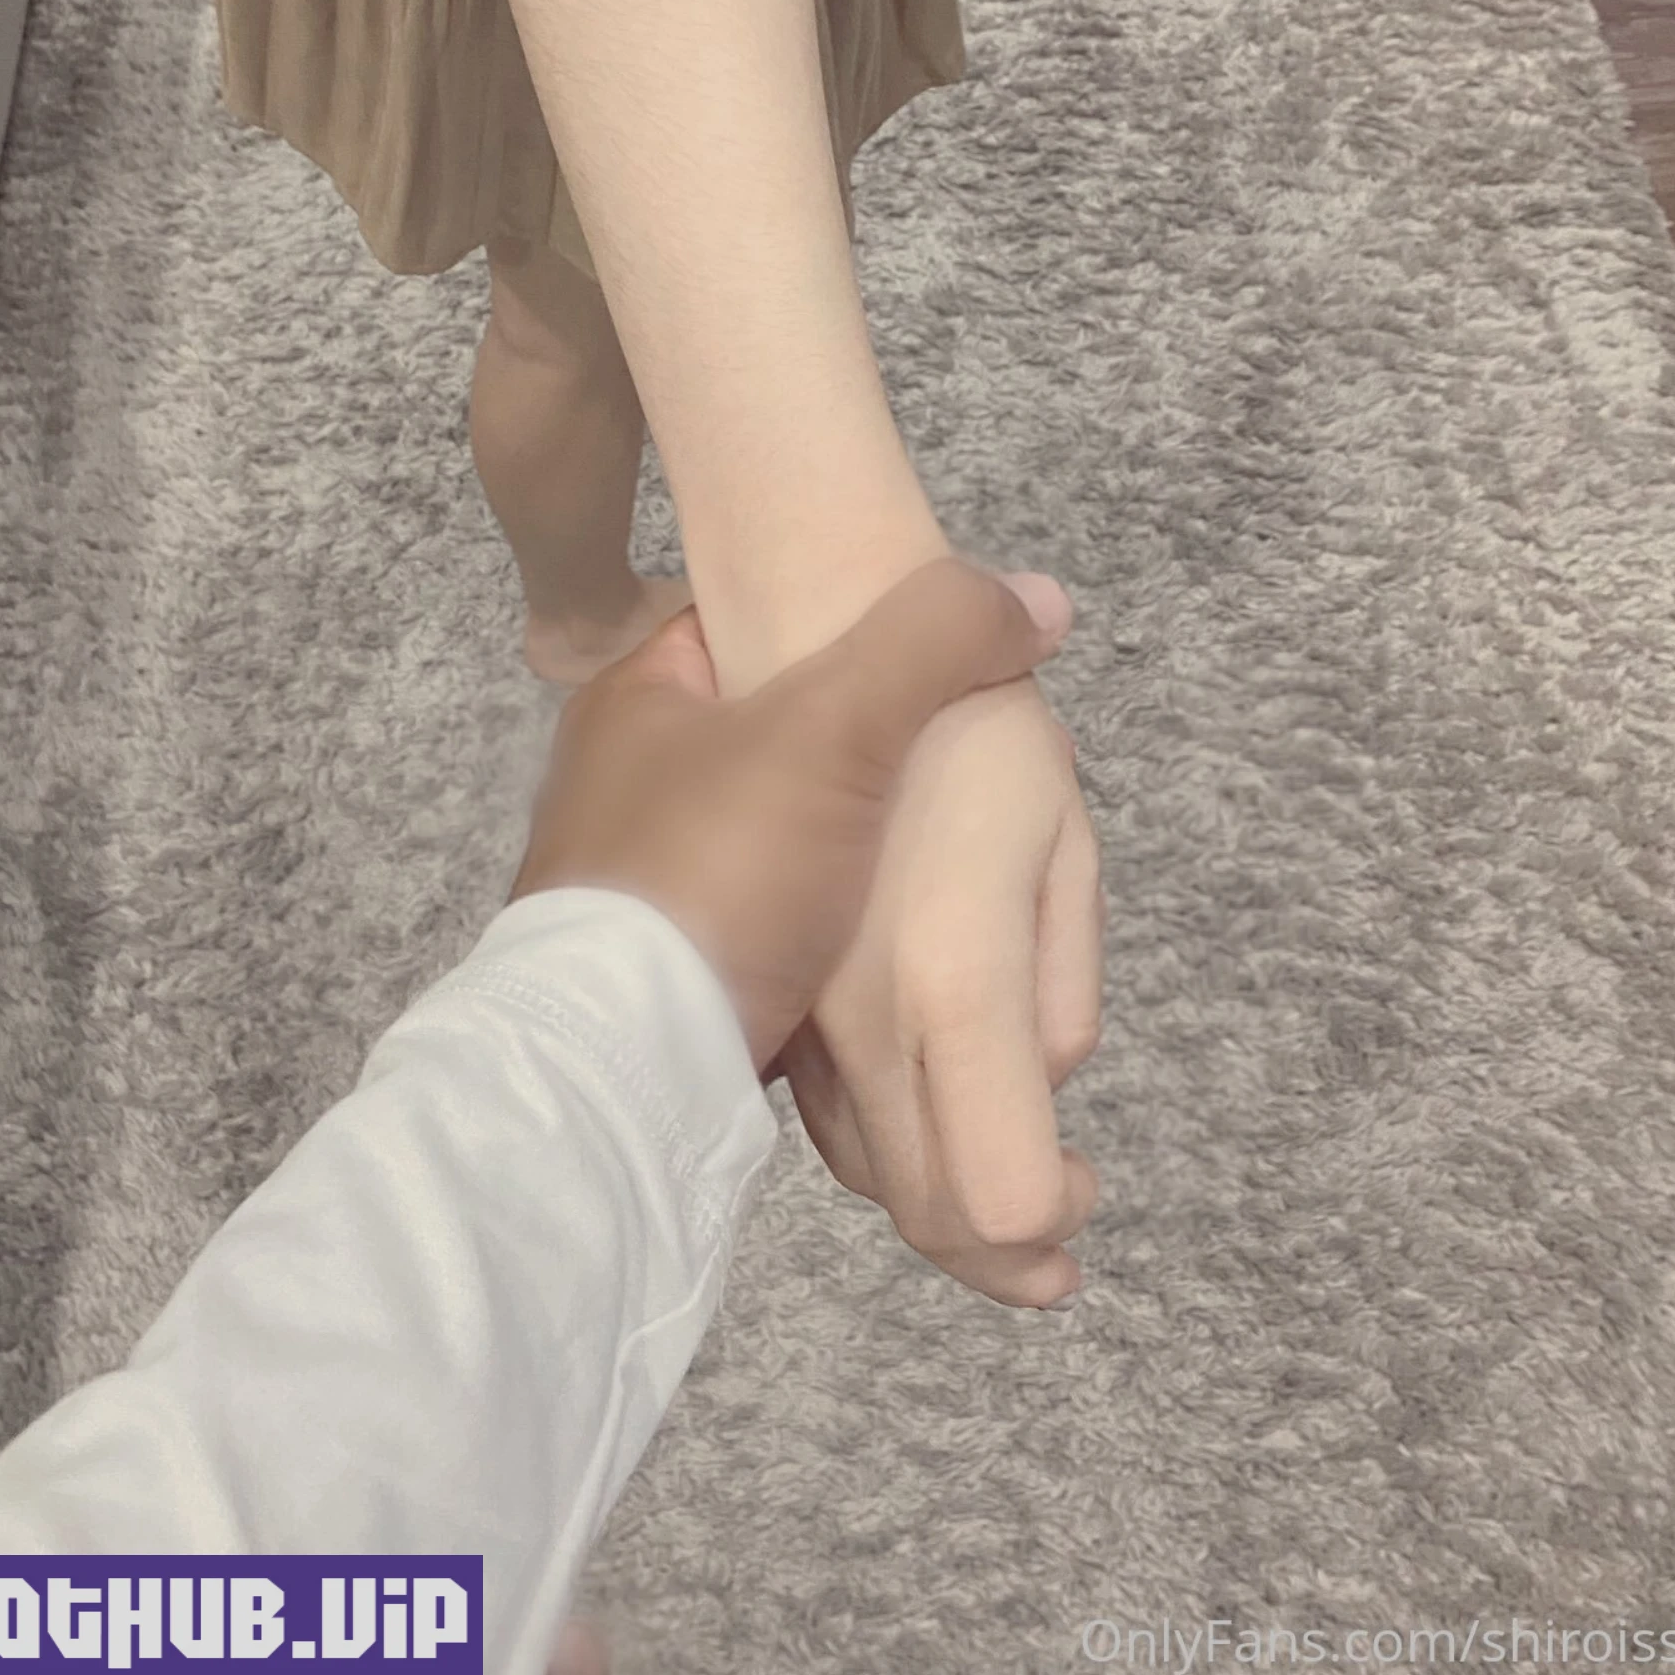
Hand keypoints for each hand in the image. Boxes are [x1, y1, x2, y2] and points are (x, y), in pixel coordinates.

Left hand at [508, 557, 1078, 1082]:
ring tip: (965, 856)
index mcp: (639, 700)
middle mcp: (632, 786)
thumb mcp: (833, 727)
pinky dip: (847, 931)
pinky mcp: (684, 974)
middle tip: (975, 764)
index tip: (942, 651)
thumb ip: (933, 645)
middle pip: (788, 736)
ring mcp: (652, 887)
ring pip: (797, 841)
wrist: (633, 1077)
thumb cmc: (713, 875)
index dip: (852, 622)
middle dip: (883, 754)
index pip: (755, 618)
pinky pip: (788, 928)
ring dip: (873, 854)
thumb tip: (1043, 597)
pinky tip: (914, 940)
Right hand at [771, 676, 1104, 1309]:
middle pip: (926, 1204)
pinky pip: (821, 1099)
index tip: (1073, 1190)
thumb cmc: (957, 720)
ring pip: (866, 1160)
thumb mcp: (1057, 827)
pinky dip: (878, 1126)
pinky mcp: (762, 981)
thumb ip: (1063, 973)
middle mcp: (863, 1017)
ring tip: (1006, 1172)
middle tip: (1059, 1222)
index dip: (1041, 1218)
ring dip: (936, 1188)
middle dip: (998, 1243)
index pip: (996, 1190)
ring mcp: (800, 1005)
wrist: (805, 632)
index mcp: (951, 981)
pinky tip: (918, 1095)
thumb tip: (1046, 1074)